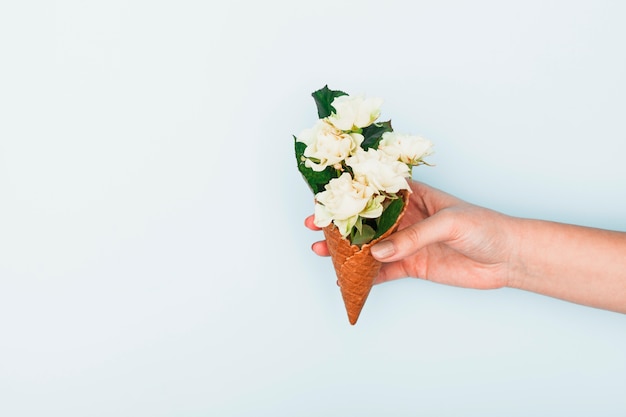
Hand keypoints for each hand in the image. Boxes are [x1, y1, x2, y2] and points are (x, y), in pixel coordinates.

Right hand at [305, 181, 519, 288]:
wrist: (508, 257)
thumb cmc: (484, 226)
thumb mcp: (448, 222)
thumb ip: (412, 236)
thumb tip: (378, 252)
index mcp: (413, 196)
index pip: (376, 191)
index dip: (350, 194)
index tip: (326, 198)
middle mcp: (406, 218)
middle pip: (366, 220)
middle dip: (340, 223)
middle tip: (315, 227)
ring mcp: (407, 243)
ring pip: (370, 247)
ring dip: (346, 250)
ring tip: (322, 252)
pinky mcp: (413, 266)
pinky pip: (384, 272)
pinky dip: (366, 276)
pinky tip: (348, 279)